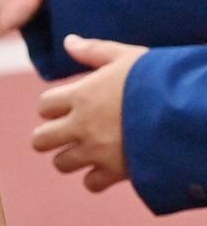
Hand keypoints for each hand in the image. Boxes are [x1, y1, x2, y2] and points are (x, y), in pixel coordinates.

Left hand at [33, 35, 147, 192]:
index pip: (44, 106)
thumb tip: (69, 41)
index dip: (52, 107)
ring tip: (87, 149)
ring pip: (61, 164)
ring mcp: (96, 151)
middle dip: (50, 137)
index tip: (66, 107)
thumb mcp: (127, 57)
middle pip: (40, 140)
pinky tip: (107, 167)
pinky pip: (90, 184)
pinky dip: (96, 178)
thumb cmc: (158, 79)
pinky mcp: (114, 172)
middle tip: (68, 132)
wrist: (186, 110)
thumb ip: (95, 51)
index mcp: (82, 96)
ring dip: (70, 158)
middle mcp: (82, 126)